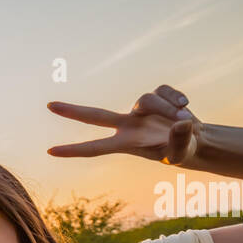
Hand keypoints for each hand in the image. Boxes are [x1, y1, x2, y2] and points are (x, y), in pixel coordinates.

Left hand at [47, 84, 202, 164]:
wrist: (194, 138)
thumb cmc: (181, 150)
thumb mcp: (180, 152)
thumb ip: (179, 140)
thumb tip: (180, 123)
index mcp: (126, 143)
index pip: (94, 147)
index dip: (73, 150)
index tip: (50, 151)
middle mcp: (127, 124)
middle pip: (95, 115)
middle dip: (72, 111)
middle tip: (48, 106)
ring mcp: (139, 109)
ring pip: (147, 99)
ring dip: (169, 110)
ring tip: (186, 122)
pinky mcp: (155, 96)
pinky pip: (163, 90)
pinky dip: (176, 99)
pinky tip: (186, 107)